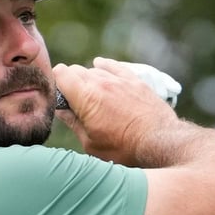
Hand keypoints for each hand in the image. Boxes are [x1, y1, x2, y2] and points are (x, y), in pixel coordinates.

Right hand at [52, 57, 179, 166]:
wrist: (159, 141)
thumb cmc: (124, 148)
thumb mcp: (91, 143)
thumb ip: (73, 123)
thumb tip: (62, 111)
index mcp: (86, 97)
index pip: (60, 73)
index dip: (55, 83)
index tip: (57, 96)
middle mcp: (101, 82)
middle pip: (75, 70)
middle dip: (69, 82)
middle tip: (71, 100)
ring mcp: (119, 79)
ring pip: (94, 69)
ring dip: (88, 79)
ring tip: (90, 95)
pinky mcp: (134, 80)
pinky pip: (114, 66)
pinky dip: (105, 67)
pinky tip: (100, 67)